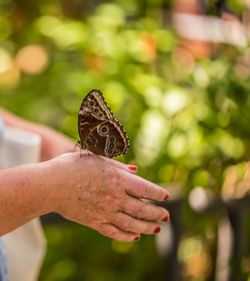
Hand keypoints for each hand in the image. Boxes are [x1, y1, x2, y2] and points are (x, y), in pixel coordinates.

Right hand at [45, 153, 169, 241]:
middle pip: (143, 208)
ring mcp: (105, 212)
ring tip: (158, 228)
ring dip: (148, 226)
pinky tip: (136, 237)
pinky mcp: (95, 222)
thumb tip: (136, 169)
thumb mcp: (97, 158)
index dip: (158, 194)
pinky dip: (127, 236)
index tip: (166, 196)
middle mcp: (115, 197)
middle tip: (167, 216)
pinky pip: (115, 232)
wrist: (50, 185)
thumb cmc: (73, 166)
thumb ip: (119, 166)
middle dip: (157, 213)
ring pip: (133, 223)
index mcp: (117, 179)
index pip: (146, 189)